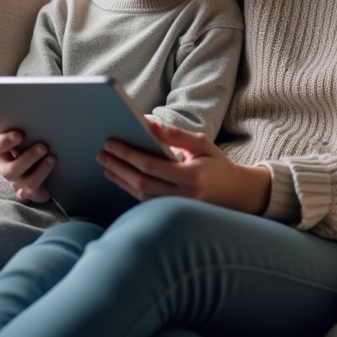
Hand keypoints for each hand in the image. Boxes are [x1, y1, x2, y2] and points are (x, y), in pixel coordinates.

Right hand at [0, 111, 54, 202]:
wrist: (43, 164)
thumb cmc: (24, 143)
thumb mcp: (12, 128)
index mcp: (1, 150)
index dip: (4, 142)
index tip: (19, 134)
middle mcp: (7, 167)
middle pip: (9, 169)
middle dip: (26, 158)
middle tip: (42, 146)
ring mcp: (19, 181)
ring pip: (23, 180)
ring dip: (37, 168)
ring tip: (50, 155)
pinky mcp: (30, 191)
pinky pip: (33, 189)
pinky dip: (42, 177)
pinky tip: (51, 164)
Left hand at [97, 121, 271, 213]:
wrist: (235, 193)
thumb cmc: (217, 165)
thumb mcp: (202, 144)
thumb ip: (175, 135)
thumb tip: (148, 123)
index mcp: (192, 176)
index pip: (151, 165)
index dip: (128, 154)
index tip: (112, 143)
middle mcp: (184, 195)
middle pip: (141, 182)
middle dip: (119, 166)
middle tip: (102, 153)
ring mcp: (177, 208)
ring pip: (140, 195)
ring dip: (120, 179)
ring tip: (106, 164)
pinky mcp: (172, 213)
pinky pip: (145, 202)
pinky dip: (129, 189)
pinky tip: (120, 177)